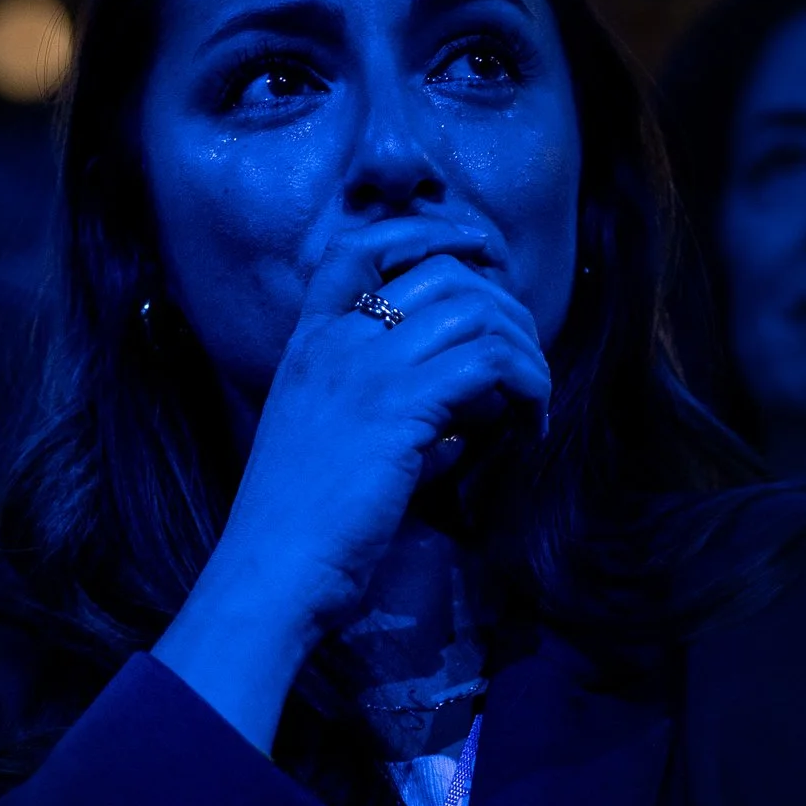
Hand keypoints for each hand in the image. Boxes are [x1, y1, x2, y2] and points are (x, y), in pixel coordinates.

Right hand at [154, 217, 552, 750]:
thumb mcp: (334, 456)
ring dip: (524, 347)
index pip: (360, 246)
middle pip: (443, 272)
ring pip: (476, 310)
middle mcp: (336, 344)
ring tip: (534, 395)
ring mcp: (367, 370)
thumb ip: (392, 428)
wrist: (270, 570)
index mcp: (308, 346)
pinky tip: (529, 425)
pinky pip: (490, 362)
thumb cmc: (300, 530)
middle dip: (505, 303)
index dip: (429, 234)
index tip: (480, 260)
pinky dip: (527, 384)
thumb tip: (455, 437)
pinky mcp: (401, 409)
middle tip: (528, 353)